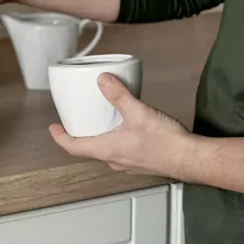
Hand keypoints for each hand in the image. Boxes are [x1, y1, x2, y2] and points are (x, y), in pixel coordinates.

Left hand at [49, 73, 190, 176]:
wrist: (190, 158)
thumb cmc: (166, 143)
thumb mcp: (137, 112)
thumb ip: (118, 95)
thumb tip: (103, 81)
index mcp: (107, 150)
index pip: (74, 147)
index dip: (60, 137)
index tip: (53, 128)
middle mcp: (115, 159)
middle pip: (89, 148)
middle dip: (80, 134)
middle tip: (77, 120)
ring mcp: (128, 162)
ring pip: (106, 149)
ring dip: (99, 136)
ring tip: (101, 119)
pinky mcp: (141, 161)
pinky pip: (121, 150)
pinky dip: (116, 138)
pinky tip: (127, 126)